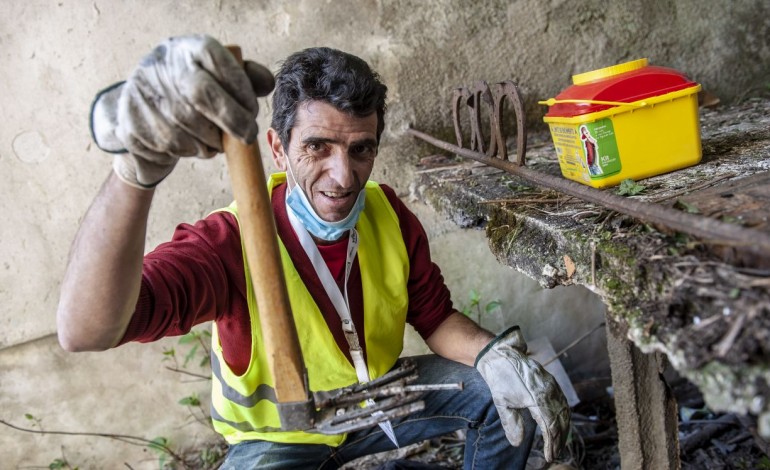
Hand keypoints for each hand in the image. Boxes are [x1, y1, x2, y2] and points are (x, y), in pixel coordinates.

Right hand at [90, 34, 274, 187]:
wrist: (144, 105)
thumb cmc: (195, 89)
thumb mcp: (220, 75)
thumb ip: (247, 77)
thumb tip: (266, 84)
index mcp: (188, 49)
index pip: (219, 62)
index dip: (242, 90)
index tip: (253, 111)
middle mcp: (162, 67)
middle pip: (202, 95)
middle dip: (232, 120)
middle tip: (247, 136)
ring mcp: (143, 95)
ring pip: (188, 128)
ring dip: (212, 142)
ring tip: (216, 139)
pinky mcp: (132, 124)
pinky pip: (172, 147)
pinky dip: (190, 150)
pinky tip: (192, 143)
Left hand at [475, 326, 570, 461]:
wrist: (500, 355)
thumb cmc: (500, 378)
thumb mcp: (501, 403)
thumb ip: (511, 423)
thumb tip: (517, 443)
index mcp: (537, 398)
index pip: (550, 427)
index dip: (551, 444)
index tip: (549, 457)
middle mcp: (549, 392)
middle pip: (560, 421)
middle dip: (558, 440)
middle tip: (554, 454)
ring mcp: (552, 386)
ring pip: (564, 412)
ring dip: (563, 429)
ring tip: (558, 443)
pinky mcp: (551, 382)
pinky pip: (562, 402)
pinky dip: (563, 416)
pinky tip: (560, 424)